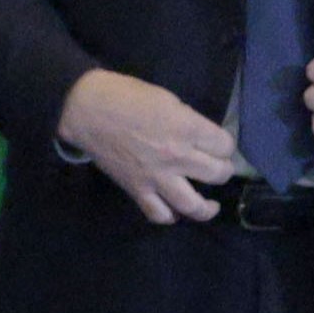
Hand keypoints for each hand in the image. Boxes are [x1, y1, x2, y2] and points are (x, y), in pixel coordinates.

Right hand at [56, 69, 246, 224]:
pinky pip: (159, 214)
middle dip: (223, 170)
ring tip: (211, 205)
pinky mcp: (137, 190)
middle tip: (218, 167)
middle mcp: (177, 156)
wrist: (87, 110)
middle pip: (218, 174)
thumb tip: (200, 136)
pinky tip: (176, 212)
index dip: (225, 144)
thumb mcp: (167, 98)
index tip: (220, 144)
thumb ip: (187, 120)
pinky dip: (170, 217)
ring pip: (193, 205)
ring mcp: (157, 177)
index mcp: (186, 127)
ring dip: (207, 207)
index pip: (224, 145)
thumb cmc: (127, 96)